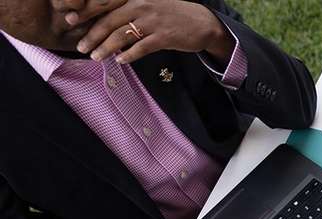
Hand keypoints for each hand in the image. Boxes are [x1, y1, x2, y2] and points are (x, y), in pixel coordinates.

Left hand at [69, 0, 233, 64]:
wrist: (203, 23)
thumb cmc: (172, 15)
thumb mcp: (148, 5)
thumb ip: (128, 11)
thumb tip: (104, 24)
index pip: (103, 2)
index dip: (85, 11)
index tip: (69, 20)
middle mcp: (141, 5)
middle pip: (109, 21)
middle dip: (92, 35)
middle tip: (80, 47)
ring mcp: (152, 21)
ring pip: (121, 36)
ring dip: (105, 48)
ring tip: (95, 57)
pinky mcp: (164, 37)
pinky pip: (141, 47)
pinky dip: (128, 55)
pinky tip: (120, 61)